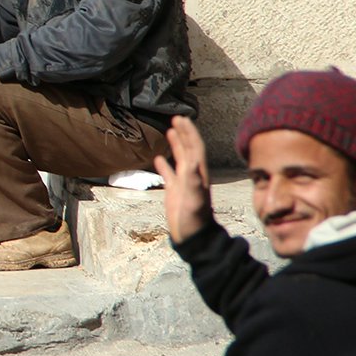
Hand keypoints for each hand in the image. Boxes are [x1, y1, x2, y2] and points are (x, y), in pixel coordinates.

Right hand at [155, 116, 214, 243]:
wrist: (192, 238)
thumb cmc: (194, 221)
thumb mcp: (194, 201)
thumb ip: (194, 182)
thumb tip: (194, 162)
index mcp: (197, 175)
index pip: (195, 148)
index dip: (189, 133)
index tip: (182, 119)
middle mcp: (192, 176)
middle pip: (189, 149)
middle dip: (184, 133)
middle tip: (176, 118)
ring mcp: (183, 184)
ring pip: (180, 159)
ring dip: (176, 145)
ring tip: (170, 131)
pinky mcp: (174, 192)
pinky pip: (169, 175)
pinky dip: (164, 165)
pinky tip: (157, 159)